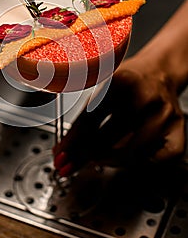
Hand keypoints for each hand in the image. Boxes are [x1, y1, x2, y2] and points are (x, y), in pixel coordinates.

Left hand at [53, 54, 185, 176]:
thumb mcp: (102, 85)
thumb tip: (64, 148)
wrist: (159, 72)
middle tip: (69, 164)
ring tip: (94, 158)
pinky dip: (134, 162)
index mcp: (123, 81)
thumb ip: (85, 114)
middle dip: (84, 156)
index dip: (73, 141)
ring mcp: (165, 116)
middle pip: (109, 137)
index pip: (92, 118)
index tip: (60, 155)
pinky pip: (154, 159)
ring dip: (107, 160)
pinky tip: (121, 157)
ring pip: (130, 153)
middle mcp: (147, 98)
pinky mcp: (178, 131)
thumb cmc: (127, 81)